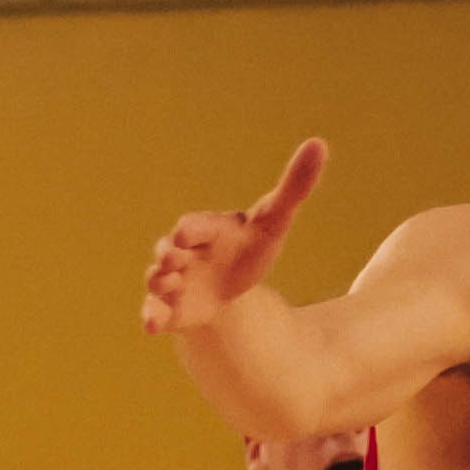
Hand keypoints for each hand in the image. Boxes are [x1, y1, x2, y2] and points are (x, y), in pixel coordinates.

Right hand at [140, 138, 328, 340]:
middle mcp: (182, 252)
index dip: (192, 230)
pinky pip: (154, 312)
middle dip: (168, 254)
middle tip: (173, 258)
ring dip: (159, 282)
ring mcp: (172, 280)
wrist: (229, 289)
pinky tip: (151, 326)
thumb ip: (294, 186)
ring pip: (157, 279)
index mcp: (207, 229)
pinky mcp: (168, 308)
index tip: (185, 234)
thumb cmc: (249, 247)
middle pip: (167, 250)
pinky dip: (151, 317)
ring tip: (168, 284)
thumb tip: (318, 144)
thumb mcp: (274, 221)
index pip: (196, 226)